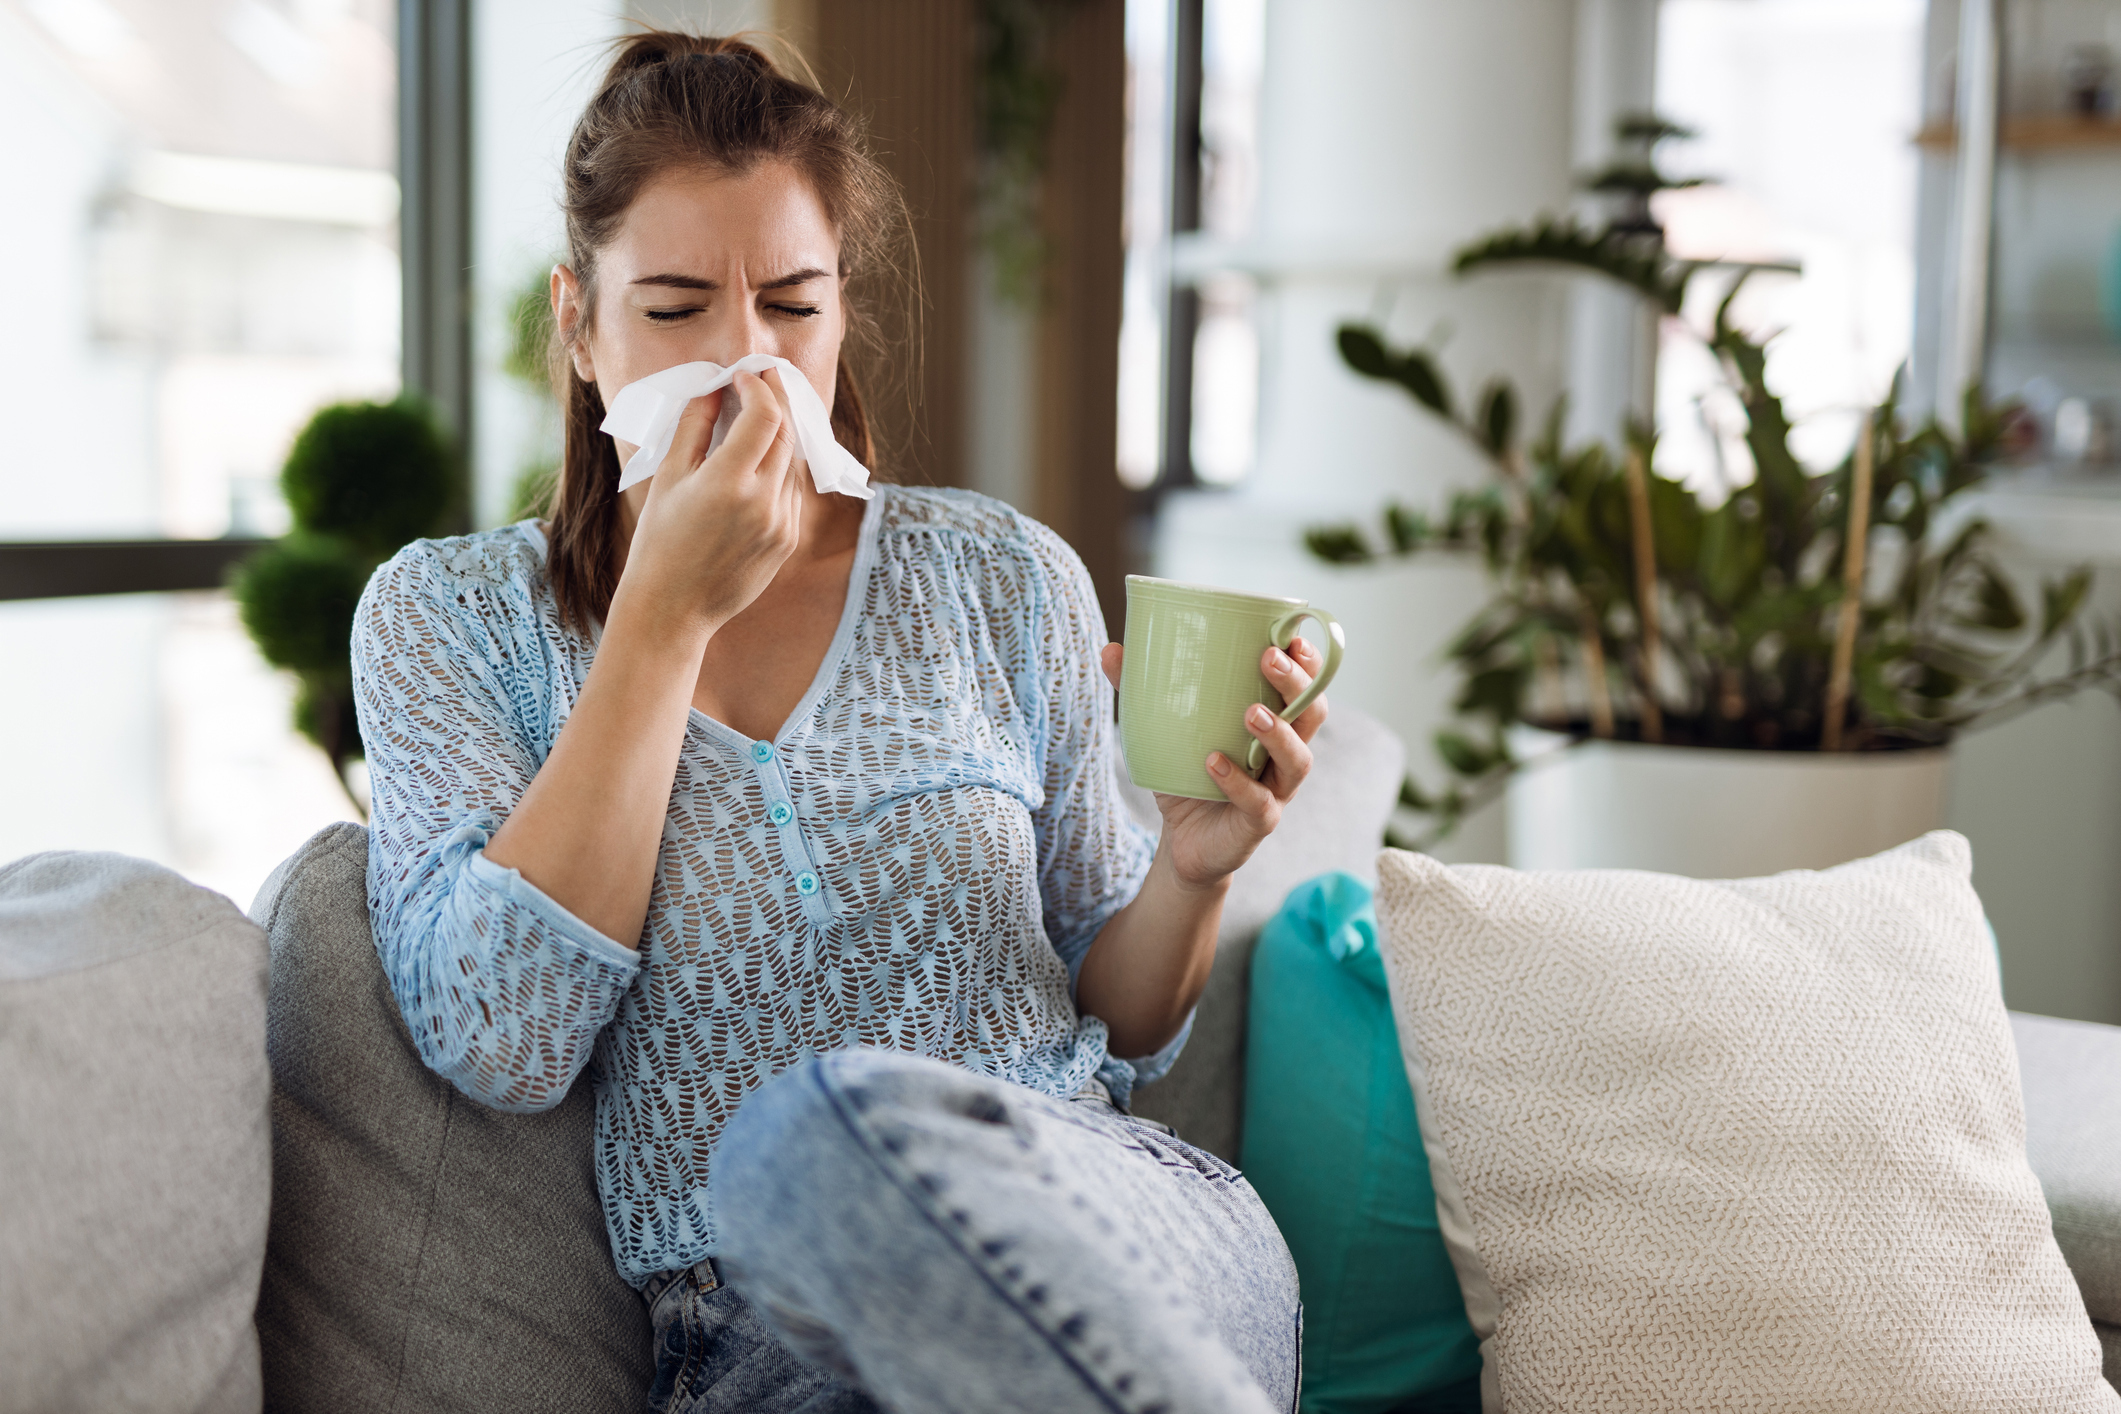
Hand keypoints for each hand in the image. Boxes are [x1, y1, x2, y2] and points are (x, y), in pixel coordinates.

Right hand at [615, 367, 801, 632]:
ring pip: (793, 462)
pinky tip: (758, 461)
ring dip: (779, 434)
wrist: (672, 607)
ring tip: (756, 416)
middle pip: (787, 433)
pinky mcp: (789, 540)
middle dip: (776, 400)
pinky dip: (779, 468)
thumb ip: (695, 425)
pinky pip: (791, 491)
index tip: (743, 374)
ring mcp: (783, 524)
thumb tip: (715, 386)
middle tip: (760, 380)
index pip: (766, 415)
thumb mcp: (669, 476)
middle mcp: (764, 503)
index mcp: (730, 483)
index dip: (759, 386)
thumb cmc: (659, 540)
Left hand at [1099, 637, 1327, 889]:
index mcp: (1275, 723)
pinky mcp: (1258, 823)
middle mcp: (1285, 754)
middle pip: (1312, 714)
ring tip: (1251, 713)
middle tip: (1268, 659)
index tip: (1293, 637)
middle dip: (1296, 684)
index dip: (1308, 663)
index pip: (1306, 687)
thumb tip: (1111, 649)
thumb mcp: (1165, 729)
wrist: (1185, 843)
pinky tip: (1214, 762)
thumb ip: (1142, 690)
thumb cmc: (1187, 775)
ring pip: (1298, 759)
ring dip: (1279, 733)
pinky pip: (1258, 802)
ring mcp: (1276, 790)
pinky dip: (1237, 782)